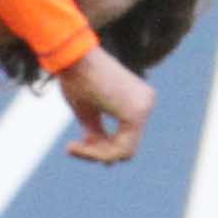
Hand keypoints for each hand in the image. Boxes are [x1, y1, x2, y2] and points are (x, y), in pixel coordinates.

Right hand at [59, 46, 154, 163]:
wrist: (71, 56)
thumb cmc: (75, 77)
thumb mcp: (87, 110)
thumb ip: (98, 131)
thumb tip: (107, 161)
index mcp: (137, 99)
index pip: (125, 138)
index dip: (100, 149)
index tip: (74, 146)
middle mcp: (146, 102)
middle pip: (127, 146)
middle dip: (98, 152)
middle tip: (71, 148)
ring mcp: (144, 108)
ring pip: (125, 151)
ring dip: (96, 154)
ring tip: (72, 147)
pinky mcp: (136, 114)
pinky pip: (122, 148)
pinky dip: (99, 152)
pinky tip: (77, 145)